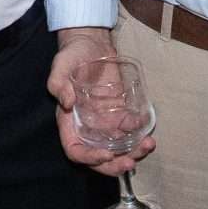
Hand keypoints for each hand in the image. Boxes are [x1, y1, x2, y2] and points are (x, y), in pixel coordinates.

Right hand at [48, 26, 152, 174]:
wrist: (90, 43)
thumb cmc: (71, 56)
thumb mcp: (60, 66)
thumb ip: (59, 84)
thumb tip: (67, 103)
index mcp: (68, 122)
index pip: (75, 150)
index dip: (90, 158)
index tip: (107, 155)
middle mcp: (86, 127)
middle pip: (99, 157)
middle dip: (116, 165)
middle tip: (132, 163)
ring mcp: (104, 122)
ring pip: (118, 147)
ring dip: (133, 151)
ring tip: (148, 145)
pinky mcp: (119, 112)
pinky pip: (129, 129)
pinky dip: (139, 131)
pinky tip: (147, 125)